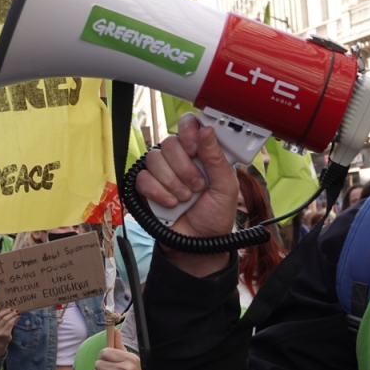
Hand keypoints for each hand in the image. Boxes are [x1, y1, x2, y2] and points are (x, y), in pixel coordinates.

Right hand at [0, 308, 18, 358]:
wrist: (0, 341)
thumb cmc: (0, 330)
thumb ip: (1, 318)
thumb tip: (11, 310)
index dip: (5, 311)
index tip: (11, 309)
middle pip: (4, 318)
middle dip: (11, 313)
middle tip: (16, 310)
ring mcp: (1, 332)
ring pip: (8, 322)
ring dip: (14, 317)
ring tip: (18, 314)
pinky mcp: (6, 334)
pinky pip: (11, 326)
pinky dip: (14, 321)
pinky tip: (17, 318)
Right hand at [135, 113, 239, 275]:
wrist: (199, 245)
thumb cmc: (216, 216)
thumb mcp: (226, 188)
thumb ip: (217, 159)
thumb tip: (207, 129)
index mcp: (202, 152)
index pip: (188, 124)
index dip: (188, 132)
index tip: (194, 149)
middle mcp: (180, 158)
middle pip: (169, 142)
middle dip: (184, 167)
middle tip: (197, 186)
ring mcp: (162, 172)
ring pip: (154, 159)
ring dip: (172, 182)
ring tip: (185, 199)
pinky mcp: (147, 187)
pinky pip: (143, 178)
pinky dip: (158, 192)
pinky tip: (170, 203)